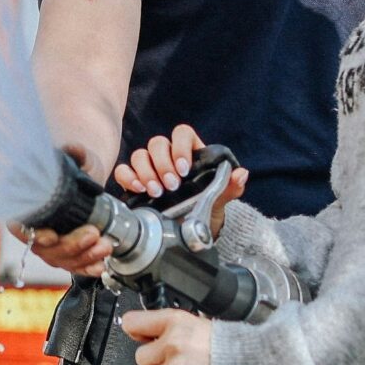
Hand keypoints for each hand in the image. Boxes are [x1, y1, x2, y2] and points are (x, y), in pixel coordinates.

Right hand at [10, 144, 112, 276]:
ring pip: (61, 260)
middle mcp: (36, 229)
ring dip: (84, 257)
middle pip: (45, 249)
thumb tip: (73, 149)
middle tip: (93, 233)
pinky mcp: (67, 253)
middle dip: (71, 246)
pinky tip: (101, 265)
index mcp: (29, 206)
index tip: (51, 236)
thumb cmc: (78, 167)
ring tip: (106, 245)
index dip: (32, 235)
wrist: (90, 178)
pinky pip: (74, 266)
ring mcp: (51, 244)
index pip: (20, 227)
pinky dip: (87, 268)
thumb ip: (76, 152)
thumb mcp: (80, 157)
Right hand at [114, 125, 247, 236]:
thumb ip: (231, 187)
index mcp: (190, 151)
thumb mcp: (220, 200)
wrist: (191, 231)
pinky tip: (137, 189)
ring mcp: (149, 167)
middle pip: (157, 143)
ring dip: (146, 172)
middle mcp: (167, 155)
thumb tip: (241, 174)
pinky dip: (128, 177)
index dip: (180, 147)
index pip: (182, 133)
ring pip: (140, 155)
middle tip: (171, 186)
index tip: (184, 168)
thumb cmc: (206, 209)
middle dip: (163, 164)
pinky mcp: (134, 181)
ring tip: (156, 192)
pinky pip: (124, 170)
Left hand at [119, 308, 213, 364]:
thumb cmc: (228, 346)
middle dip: (156, 361)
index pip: (134, 322)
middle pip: (141, 358)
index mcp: (176, 323)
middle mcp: (173, 344)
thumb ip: (169, 327)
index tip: (140, 335)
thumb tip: (141, 331)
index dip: (136, 331)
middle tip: (176, 360)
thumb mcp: (197, 323)